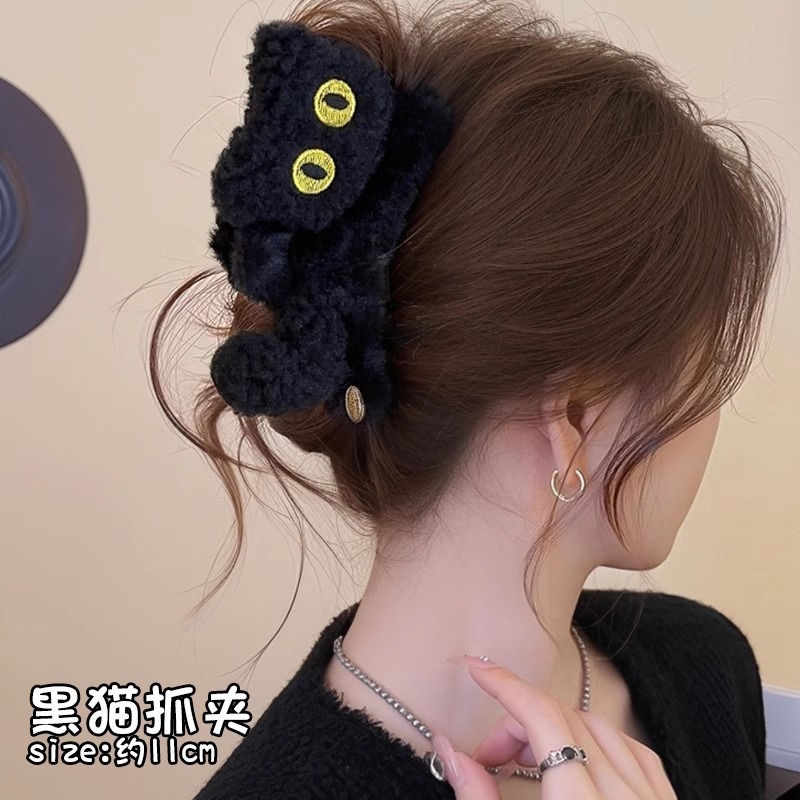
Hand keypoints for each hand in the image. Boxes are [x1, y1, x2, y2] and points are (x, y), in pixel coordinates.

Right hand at [432, 661, 677, 799]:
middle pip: (564, 718)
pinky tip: (577, 760)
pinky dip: (598, 741)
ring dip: (555, 729)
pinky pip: (635, 751)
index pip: (540, 716)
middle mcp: (623, 795)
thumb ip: (477, 795)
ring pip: (599, 728)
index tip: (475, 668)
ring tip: (527, 764)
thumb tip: (448, 748)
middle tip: (488, 755)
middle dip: (518, 721)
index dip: (504, 684)